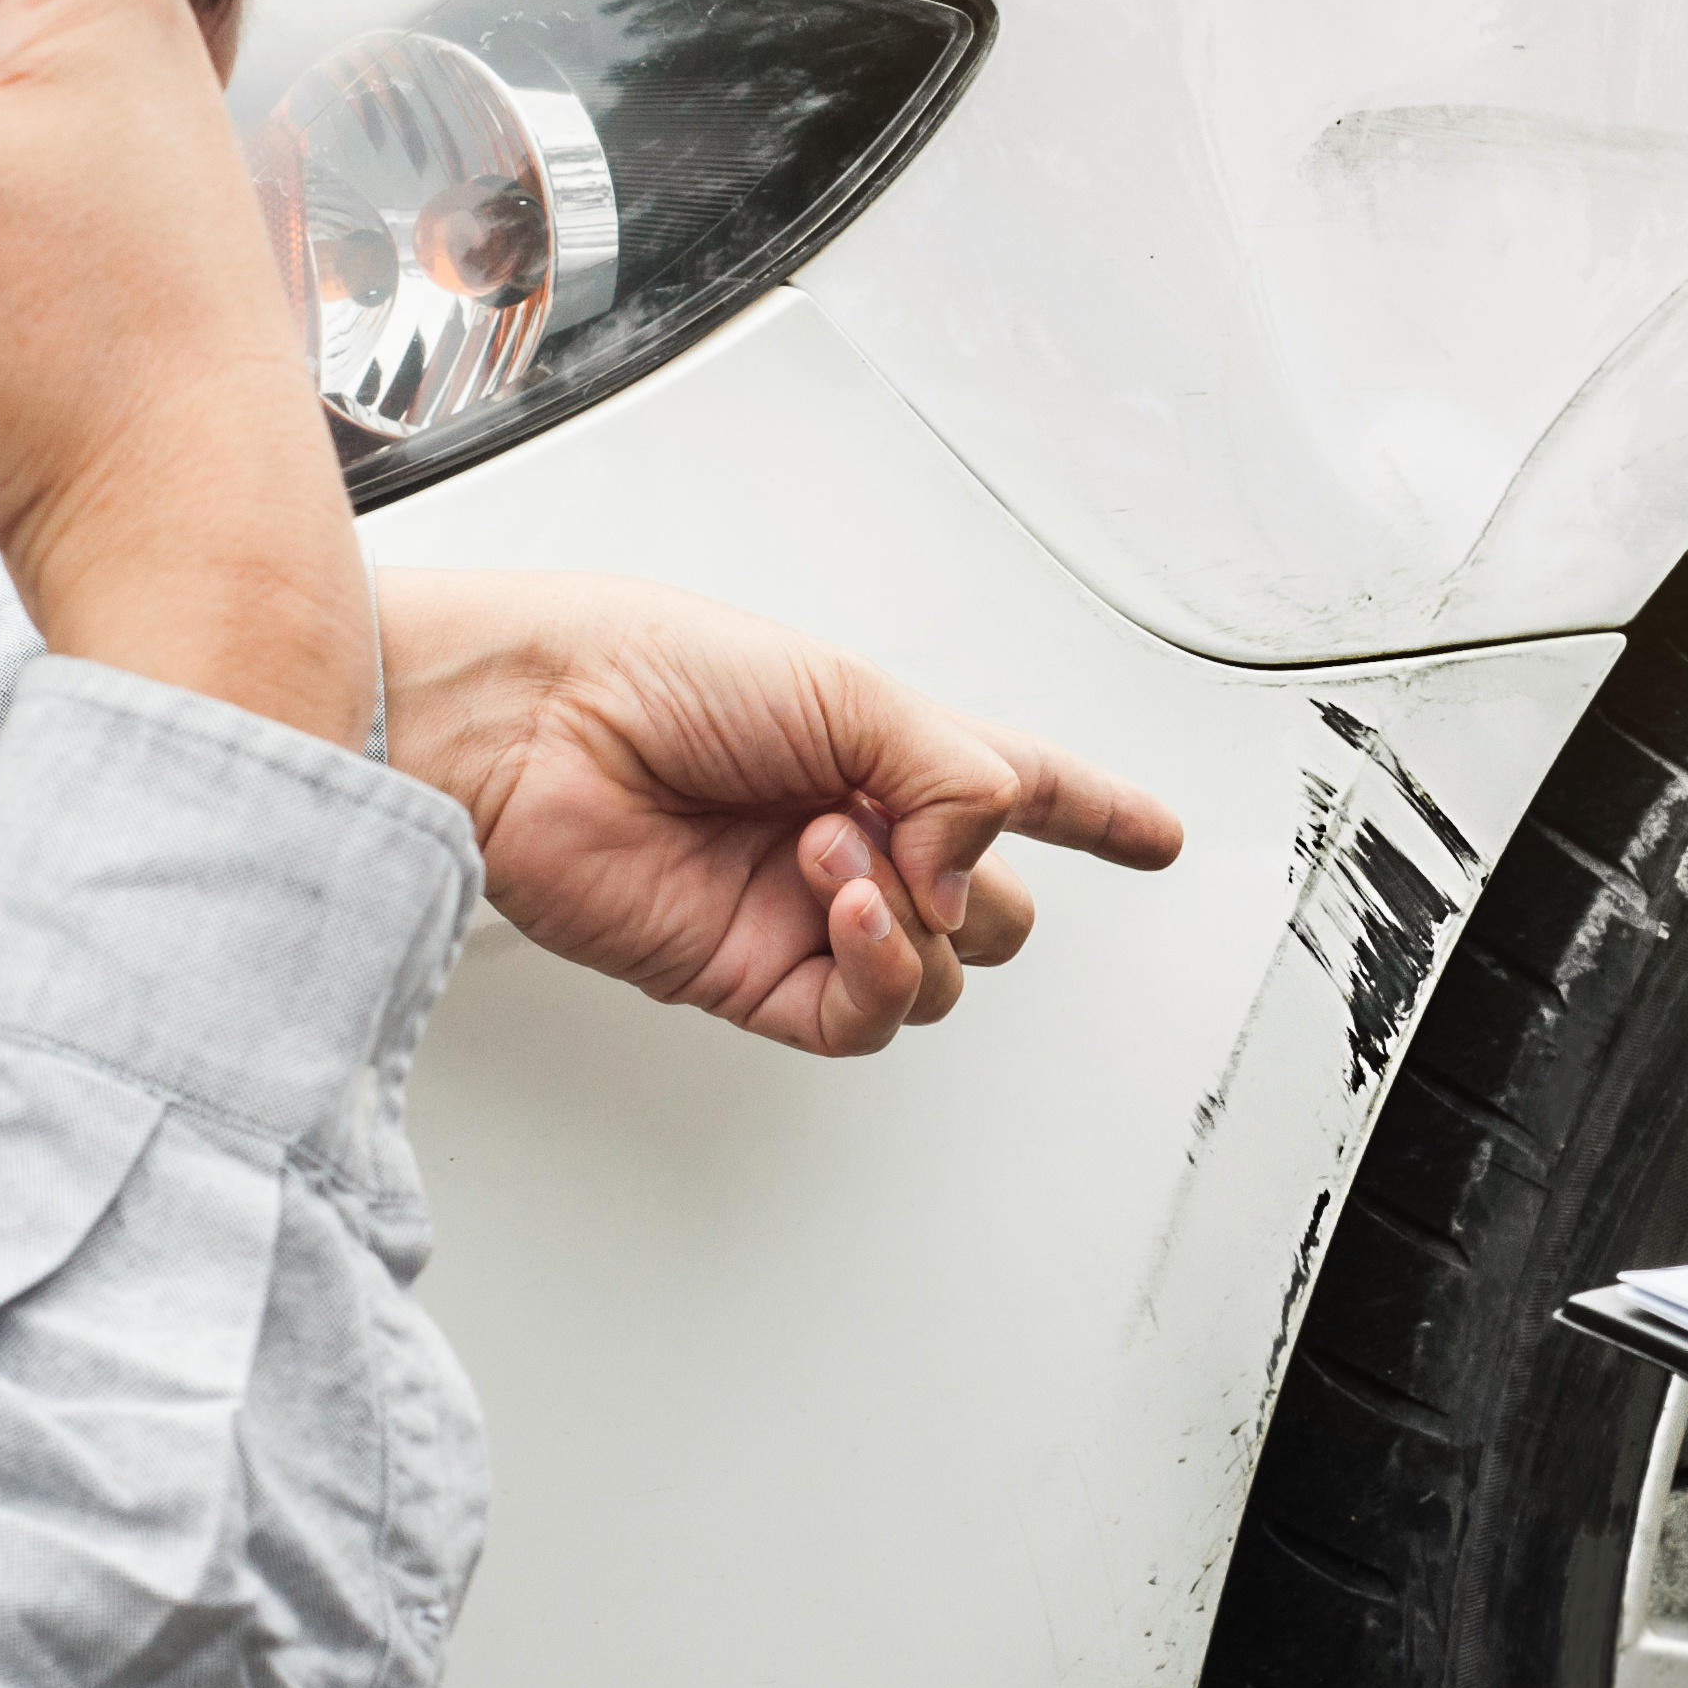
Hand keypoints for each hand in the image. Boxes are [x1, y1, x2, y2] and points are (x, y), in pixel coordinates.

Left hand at [377, 569, 1184, 1056]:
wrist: (529, 728)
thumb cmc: (651, 668)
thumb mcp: (847, 688)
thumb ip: (958, 777)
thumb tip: (981, 874)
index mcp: (883, 748)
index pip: (1020, 788)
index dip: (1096, 813)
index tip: (1157, 837)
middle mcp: (854, 836)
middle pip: (998, 907)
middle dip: (981, 878)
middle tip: (911, 830)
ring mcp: (808, 914)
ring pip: (944, 973)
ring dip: (914, 915)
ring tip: (832, 849)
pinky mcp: (753, 979)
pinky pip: (867, 1018)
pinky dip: (879, 970)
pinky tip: (842, 911)